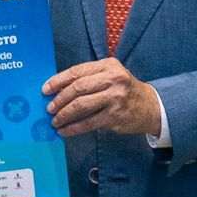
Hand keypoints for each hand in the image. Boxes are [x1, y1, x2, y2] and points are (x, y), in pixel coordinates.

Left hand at [44, 59, 158, 137]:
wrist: (151, 106)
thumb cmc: (124, 90)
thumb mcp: (111, 75)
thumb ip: (89, 78)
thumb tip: (58, 89)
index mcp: (108, 66)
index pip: (77, 71)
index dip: (58, 81)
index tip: (45, 90)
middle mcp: (113, 79)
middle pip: (78, 88)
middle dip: (60, 99)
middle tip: (50, 108)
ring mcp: (115, 98)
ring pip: (81, 106)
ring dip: (64, 115)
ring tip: (56, 121)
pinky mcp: (115, 116)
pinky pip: (89, 122)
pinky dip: (74, 128)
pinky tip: (65, 131)